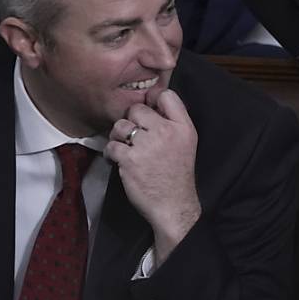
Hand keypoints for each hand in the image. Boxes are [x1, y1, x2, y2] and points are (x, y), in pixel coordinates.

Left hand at [104, 89, 200, 264]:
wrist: (174, 204)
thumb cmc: (177, 173)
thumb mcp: (186, 143)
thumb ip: (173, 121)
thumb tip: (151, 100)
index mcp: (183, 128)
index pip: (167, 95)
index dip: (153, 100)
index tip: (149, 114)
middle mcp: (166, 132)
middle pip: (137, 109)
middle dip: (132, 122)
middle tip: (136, 137)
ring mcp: (147, 145)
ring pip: (120, 126)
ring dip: (119, 137)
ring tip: (127, 150)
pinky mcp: (130, 160)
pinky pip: (111, 145)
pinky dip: (112, 154)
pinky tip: (120, 161)